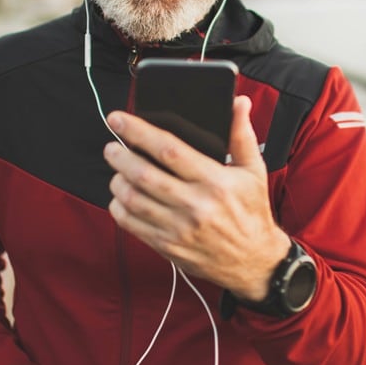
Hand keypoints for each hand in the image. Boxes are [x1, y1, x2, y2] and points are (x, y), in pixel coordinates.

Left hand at [104, 95, 290, 300]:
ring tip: (117, 170)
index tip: (119, 119)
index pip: (169, 149)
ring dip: (118, 181)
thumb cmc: (251, 212)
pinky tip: (121, 197)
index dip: (139, 131)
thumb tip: (238, 103)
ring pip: (133, 199)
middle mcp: (196, 205)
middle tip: (111, 147)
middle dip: (120, 156)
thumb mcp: (254, 172)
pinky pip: (132, 225)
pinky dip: (119, 208)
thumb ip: (241, 135)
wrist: (254, 261)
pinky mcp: (169, 247)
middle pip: (144, 174)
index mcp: (216, 181)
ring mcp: (180, 229)